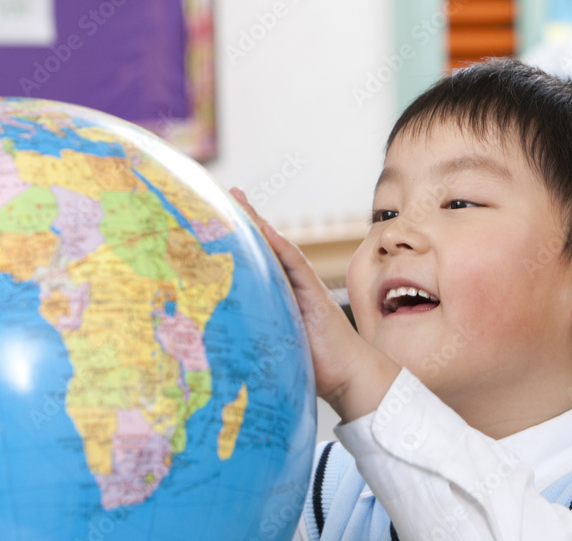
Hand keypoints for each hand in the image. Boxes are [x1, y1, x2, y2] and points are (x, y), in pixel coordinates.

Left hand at [230, 187, 399, 421]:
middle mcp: (293, 286)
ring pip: (279, 250)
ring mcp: (306, 288)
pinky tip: (267, 230)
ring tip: (240, 202)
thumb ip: (257, 338)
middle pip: (267, 247)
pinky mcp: (316, 297)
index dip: (242, 239)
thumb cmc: (317, 366)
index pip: (260, 261)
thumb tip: (223, 346)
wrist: (350, 376)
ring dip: (260, 225)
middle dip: (248, 221)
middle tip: (229, 194)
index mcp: (281, 296)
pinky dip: (283, 248)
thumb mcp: (277, 349)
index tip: (220, 217)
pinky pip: (297, 268)